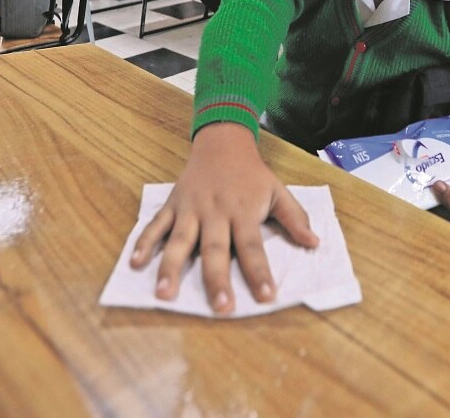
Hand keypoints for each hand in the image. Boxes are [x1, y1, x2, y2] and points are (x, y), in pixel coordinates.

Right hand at [130, 122, 318, 314]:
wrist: (222, 142)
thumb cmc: (252, 174)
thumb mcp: (278, 190)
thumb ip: (295, 218)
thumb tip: (314, 243)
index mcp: (243, 211)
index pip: (252, 246)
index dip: (259, 272)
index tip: (266, 297)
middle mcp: (215, 212)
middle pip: (215, 250)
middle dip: (217, 280)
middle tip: (220, 308)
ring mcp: (190, 209)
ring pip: (180, 241)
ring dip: (170, 267)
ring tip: (164, 294)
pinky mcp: (172, 204)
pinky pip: (156, 225)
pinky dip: (144, 243)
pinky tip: (135, 263)